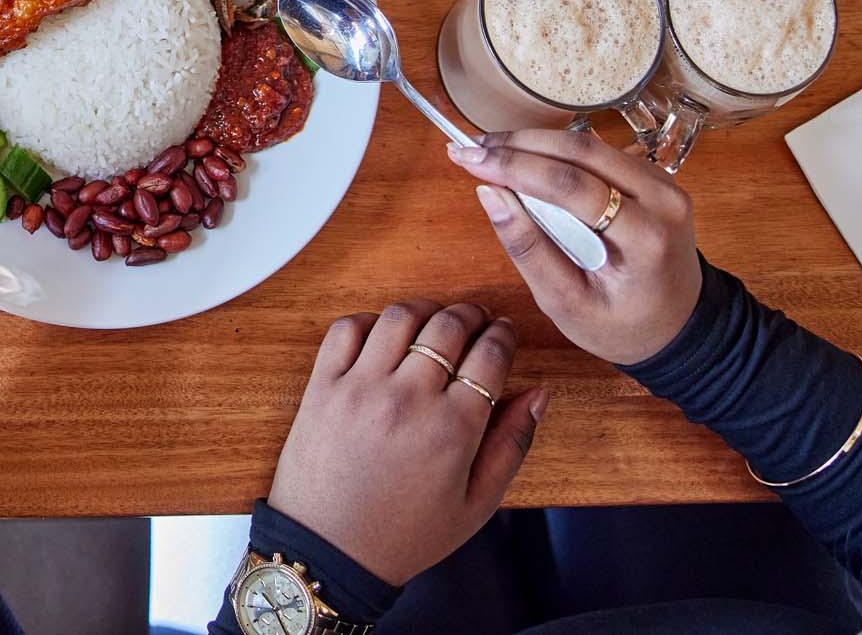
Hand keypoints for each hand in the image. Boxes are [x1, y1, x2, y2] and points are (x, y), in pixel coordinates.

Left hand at [268, 301, 544, 584]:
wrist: (330, 550)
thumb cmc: (406, 533)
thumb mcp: (477, 504)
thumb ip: (513, 445)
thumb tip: (538, 394)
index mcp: (453, 429)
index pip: (490, 355)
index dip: (503, 335)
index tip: (504, 331)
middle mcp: (408, 399)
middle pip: (449, 326)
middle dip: (471, 315)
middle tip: (476, 319)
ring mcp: (360, 388)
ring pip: (400, 317)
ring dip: (425, 310)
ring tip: (435, 320)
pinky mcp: (323, 386)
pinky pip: (346, 329)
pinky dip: (369, 320)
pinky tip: (384, 335)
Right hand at [447, 130, 701, 364]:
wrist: (681, 327)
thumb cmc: (623, 326)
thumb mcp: (567, 305)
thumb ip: (528, 250)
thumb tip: (489, 193)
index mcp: (647, 238)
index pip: (573, 185)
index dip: (515, 166)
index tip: (466, 158)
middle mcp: (664, 199)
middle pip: (582, 151)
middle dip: (518, 145)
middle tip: (469, 148)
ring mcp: (665, 183)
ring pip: (590, 145)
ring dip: (535, 143)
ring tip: (489, 152)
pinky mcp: (655, 176)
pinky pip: (600, 153)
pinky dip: (557, 152)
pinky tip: (525, 160)